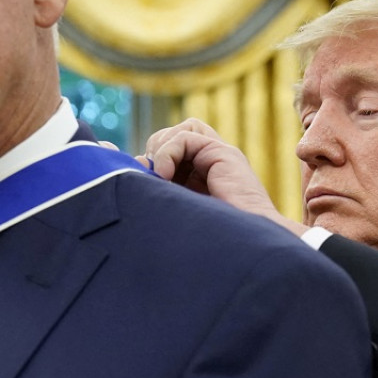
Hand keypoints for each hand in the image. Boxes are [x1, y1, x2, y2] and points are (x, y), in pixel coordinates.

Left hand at [141, 119, 307, 234]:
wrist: (241, 247)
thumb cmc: (207, 238)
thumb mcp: (174, 206)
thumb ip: (158, 184)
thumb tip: (136, 161)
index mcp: (202, 178)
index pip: (172, 150)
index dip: (154, 159)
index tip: (146, 181)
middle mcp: (213, 164)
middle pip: (177, 134)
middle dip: (157, 151)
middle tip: (155, 177)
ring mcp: (220, 157)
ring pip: (184, 129)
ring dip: (163, 149)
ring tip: (161, 175)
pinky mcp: (223, 154)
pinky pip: (186, 136)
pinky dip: (168, 152)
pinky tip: (164, 174)